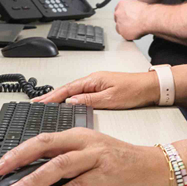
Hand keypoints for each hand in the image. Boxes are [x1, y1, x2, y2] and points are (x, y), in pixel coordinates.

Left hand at [0, 128, 171, 185]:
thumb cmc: (122, 160)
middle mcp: (86, 143)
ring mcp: (97, 159)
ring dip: (34, 179)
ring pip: (59, 166)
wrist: (155, 167)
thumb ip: (66, 155)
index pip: (42, 138)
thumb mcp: (91, 151)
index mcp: (80, 134)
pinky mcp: (106, 176)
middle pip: (46, 147)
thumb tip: (34, 170)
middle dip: (18, 160)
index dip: (18, 150)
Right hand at [33, 70, 158, 108]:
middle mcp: (93, 80)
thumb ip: (89, 100)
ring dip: (59, 97)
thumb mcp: (111, 99)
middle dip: (50, 96)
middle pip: (66, 89)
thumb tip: (71, 101)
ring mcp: (96, 84)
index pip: (67, 89)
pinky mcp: (101, 89)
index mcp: (93, 80)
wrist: (150, 87)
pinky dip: (69, 98)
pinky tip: (66, 104)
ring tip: (46, 105)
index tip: (39, 102)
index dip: (52, 96)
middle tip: (36, 103)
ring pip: (73, 91)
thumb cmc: (134, 91)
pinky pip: (80, 93)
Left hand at [114, 0, 150, 40]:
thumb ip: (130, 9)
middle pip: (117, 19)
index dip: (123, 15)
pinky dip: (129, 35)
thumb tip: (130, 14)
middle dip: (123, 22)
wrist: (148, 19)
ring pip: (119, 28)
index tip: (126, 18)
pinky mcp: (122, 32)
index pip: (118, 10)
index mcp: (121, 4)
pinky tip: (135, 32)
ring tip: (135, 29)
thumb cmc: (146, 12)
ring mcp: (119, 23)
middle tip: (131, 24)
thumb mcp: (136, 5)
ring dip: (125, 29)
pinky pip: (124, 35)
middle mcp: (118, 13)